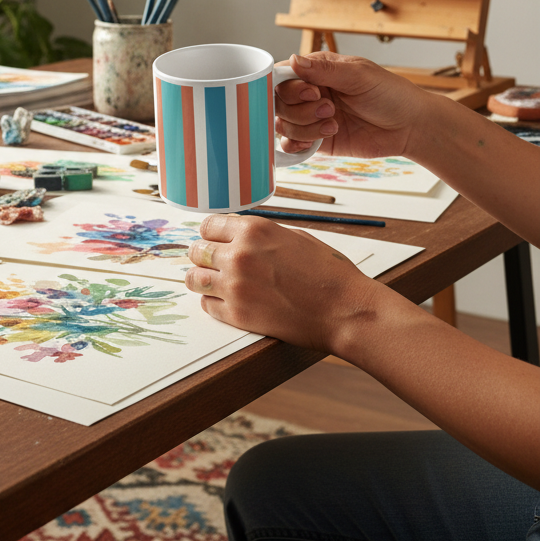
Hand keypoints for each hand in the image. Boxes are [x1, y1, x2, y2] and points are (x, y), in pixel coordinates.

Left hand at [185, 214, 383, 352]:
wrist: (346, 310)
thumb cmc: (329, 273)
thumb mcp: (295, 237)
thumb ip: (261, 235)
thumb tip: (237, 234)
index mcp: (254, 230)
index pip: (208, 226)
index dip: (211, 234)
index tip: (214, 242)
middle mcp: (239, 255)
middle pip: (197, 251)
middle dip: (204, 257)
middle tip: (214, 264)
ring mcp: (235, 286)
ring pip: (194, 279)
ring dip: (202, 279)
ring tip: (214, 283)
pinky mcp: (237, 314)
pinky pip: (207, 305)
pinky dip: (213, 303)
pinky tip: (228, 301)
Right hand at [275, 52, 428, 157]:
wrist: (409, 127)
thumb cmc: (390, 94)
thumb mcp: (359, 76)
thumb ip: (323, 70)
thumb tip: (293, 60)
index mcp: (317, 72)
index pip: (282, 76)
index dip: (289, 87)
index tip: (312, 92)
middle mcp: (309, 95)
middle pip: (278, 103)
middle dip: (301, 109)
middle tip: (330, 108)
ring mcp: (311, 118)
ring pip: (283, 125)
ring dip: (306, 127)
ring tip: (334, 124)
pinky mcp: (316, 140)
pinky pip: (290, 145)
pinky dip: (296, 145)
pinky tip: (317, 140)